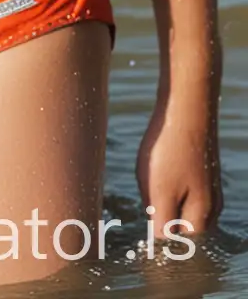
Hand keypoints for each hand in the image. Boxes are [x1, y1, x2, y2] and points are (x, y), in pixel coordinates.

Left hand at [137, 92, 218, 244]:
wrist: (185, 108)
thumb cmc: (170, 149)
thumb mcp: (159, 190)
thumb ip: (162, 221)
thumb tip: (162, 246)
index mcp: (202, 215)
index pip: (182, 244)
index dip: (162, 242)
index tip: (144, 229)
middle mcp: (211, 205)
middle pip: (182, 226)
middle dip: (161, 219)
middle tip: (145, 199)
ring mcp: (208, 186)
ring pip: (180, 205)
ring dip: (161, 199)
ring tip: (150, 174)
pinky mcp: (200, 168)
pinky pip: (180, 186)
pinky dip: (164, 182)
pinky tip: (155, 162)